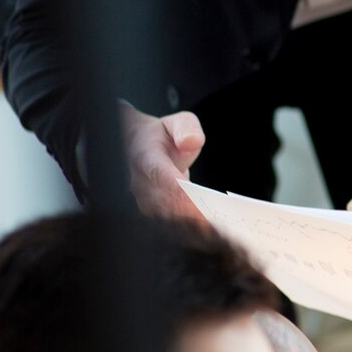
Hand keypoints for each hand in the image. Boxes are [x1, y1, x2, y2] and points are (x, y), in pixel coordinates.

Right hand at [121, 102, 205, 219]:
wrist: (139, 144)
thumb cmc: (162, 135)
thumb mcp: (178, 122)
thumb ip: (186, 128)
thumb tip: (192, 141)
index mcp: (144, 155)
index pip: (158, 173)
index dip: (176, 188)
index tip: (195, 201)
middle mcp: (138, 179)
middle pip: (161, 199)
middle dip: (186, 211)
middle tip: (213, 221)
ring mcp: (141, 196)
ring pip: (162, 214)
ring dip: (185, 222)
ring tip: (211, 228)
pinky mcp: (149, 207)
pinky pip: (165, 221)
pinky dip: (183, 225)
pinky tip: (204, 229)